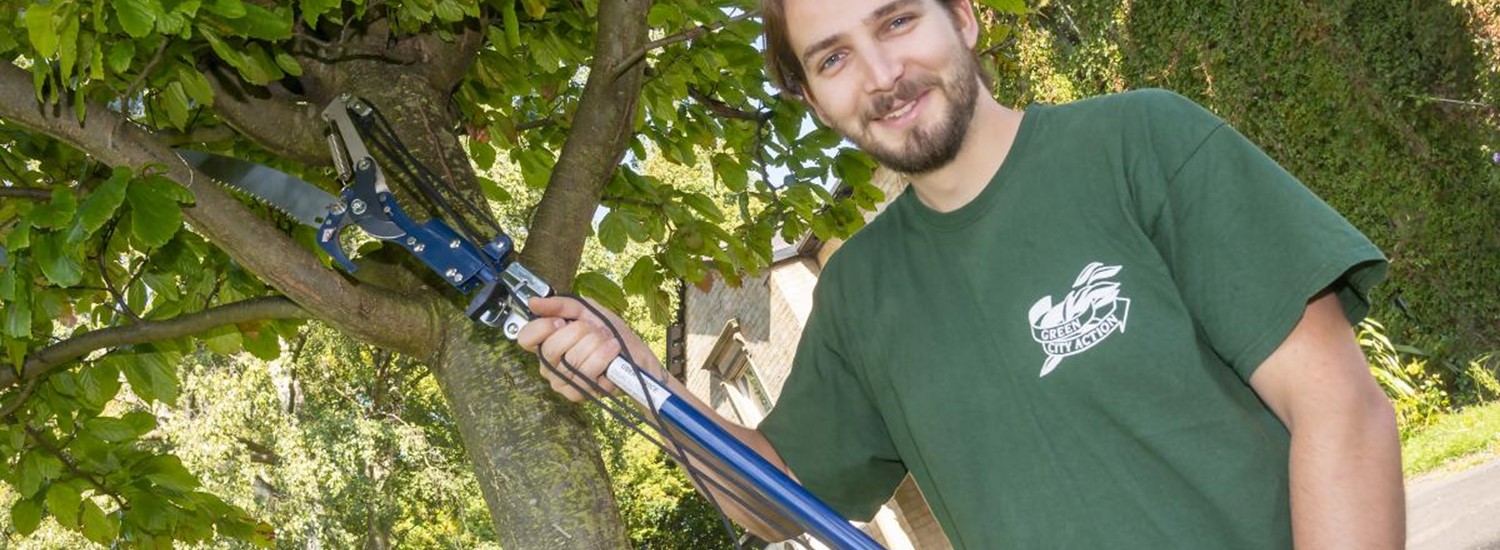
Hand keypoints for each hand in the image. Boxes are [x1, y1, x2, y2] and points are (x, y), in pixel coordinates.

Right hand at [516, 296, 648, 401]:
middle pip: (552, 348)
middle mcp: (549, 366)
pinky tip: (612, 355)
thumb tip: (533, 302)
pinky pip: (587, 375)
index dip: (542, 327)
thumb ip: (561, 305)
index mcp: (547, 343)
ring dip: (598, 345)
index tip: (561, 321)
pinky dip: (605, 359)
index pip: (525, 338)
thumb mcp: (587, 311)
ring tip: (609, 342)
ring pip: (573, 360)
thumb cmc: (610, 333)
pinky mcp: (577, 395)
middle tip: (596, 331)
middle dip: (581, 332)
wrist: (636, 355)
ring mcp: (562, 383)